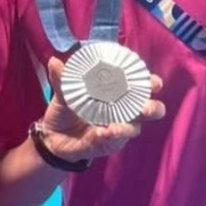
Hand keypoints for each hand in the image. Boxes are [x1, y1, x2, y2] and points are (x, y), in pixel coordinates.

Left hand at [38, 57, 165, 162]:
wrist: (52, 135)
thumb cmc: (66, 110)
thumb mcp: (63, 93)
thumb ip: (61, 79)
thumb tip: (55, 61)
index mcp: (117, 94)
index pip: (141, 87)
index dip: (151, 84)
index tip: (153, 81)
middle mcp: (123, 112)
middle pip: (149, 110)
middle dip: (152, 108)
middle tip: (145, 107)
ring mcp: (118, 130)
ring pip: (134, 129)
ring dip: (128, 126)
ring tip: (117, 125)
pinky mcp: (108, 144)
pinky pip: (114, 141)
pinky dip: (110, 136)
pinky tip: (103, 133)